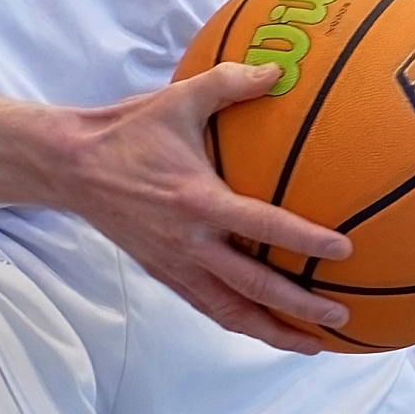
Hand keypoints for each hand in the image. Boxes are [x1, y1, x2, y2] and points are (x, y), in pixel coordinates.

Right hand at [70, 57, 350, 350]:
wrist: (71, 167)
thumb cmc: (127, 131)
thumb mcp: (177, 99)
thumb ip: (228, 83)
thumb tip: (278, 70)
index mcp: (197, 200)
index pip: (261, 225)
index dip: (304, 239)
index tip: (343, 249)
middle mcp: (188, 241)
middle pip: (252, 287)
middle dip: (298, 307)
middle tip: (340, 317)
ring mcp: (175, 263)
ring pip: (229, 311)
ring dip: (271, 331)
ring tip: (311, 344)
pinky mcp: (163, 273)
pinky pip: (207, 306)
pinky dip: (240, 321)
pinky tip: (265, 326)